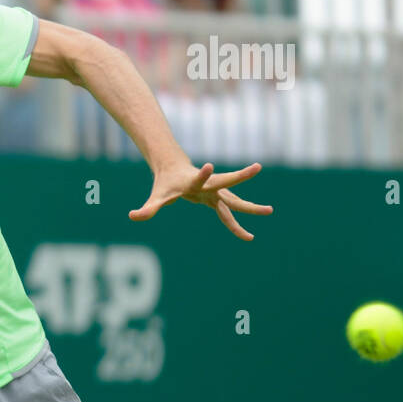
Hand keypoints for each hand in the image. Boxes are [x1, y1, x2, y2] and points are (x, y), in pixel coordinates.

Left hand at [129, 161, 272, 240]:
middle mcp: (209, 185)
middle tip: (257, 167)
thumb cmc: (165, 184)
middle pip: (227, 182)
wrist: (175, 170)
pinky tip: (247, 236)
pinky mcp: (219, 198)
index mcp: (194, 182)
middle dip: (242, 176)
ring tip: (270, 211)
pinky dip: (237, 223)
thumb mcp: (156, 197)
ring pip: (235, 199)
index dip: (204, 174)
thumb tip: (132, 216)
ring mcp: (216, 191)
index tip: (209, 165)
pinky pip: (230, 212)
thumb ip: (147, 208)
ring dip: (250, 206)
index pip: (200, 178)